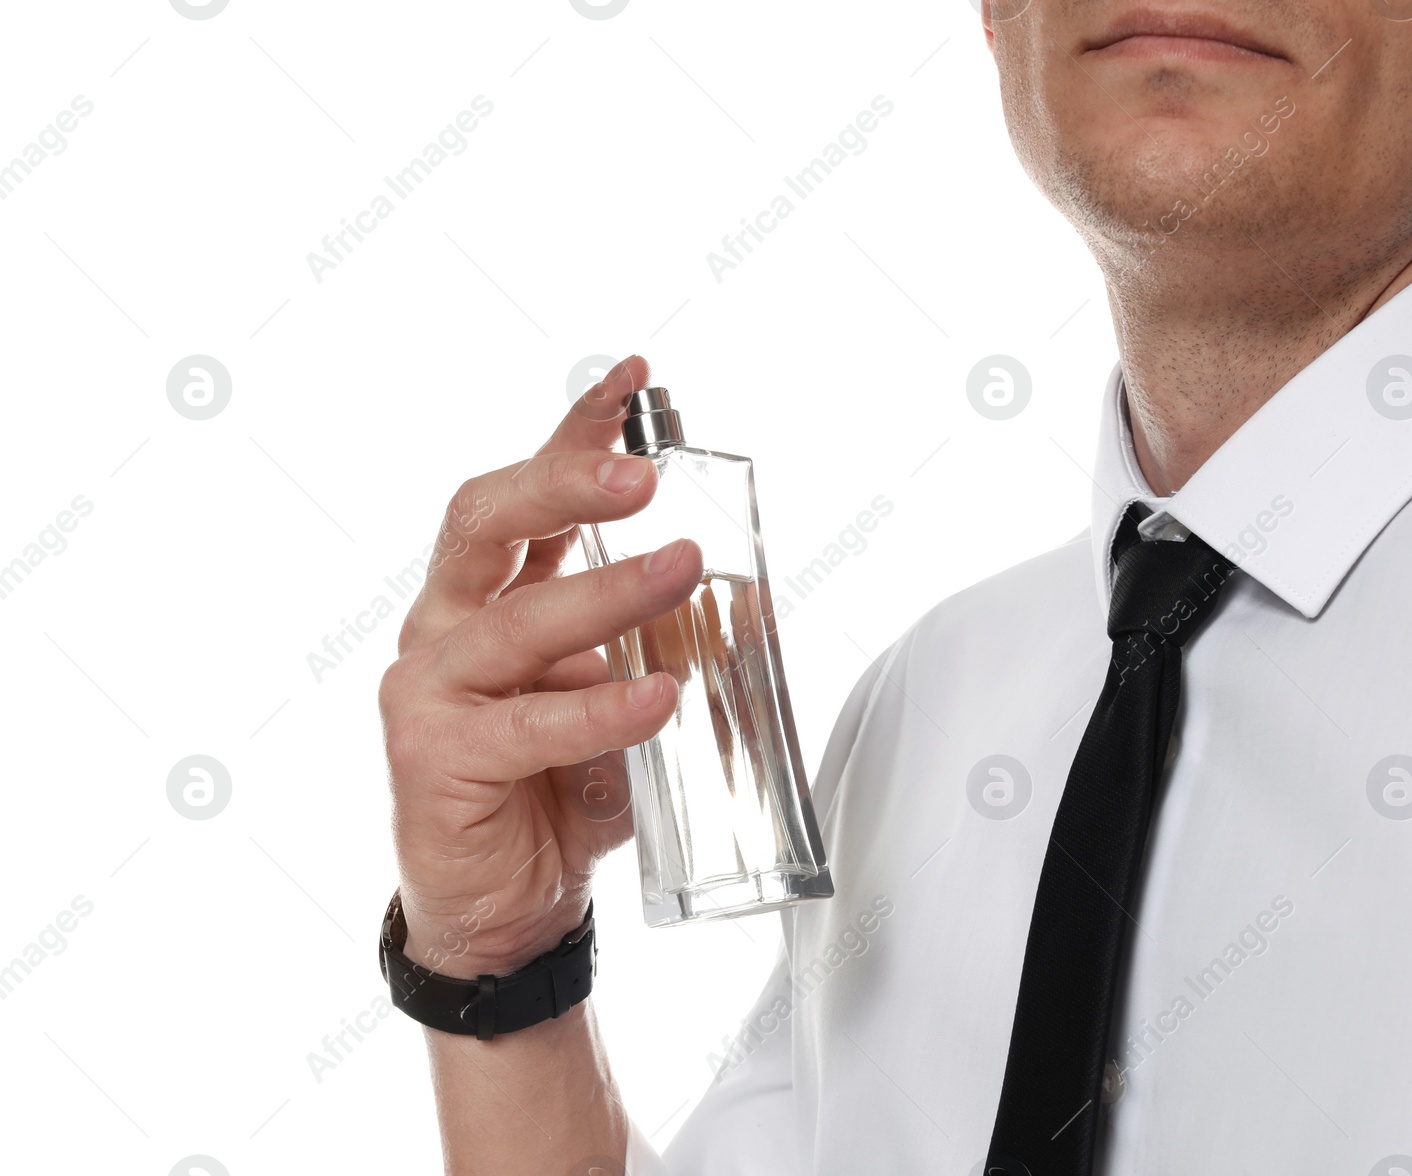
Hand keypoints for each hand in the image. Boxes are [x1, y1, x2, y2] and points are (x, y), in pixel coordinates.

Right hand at [379, 355, 701, 976]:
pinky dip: (600, 709)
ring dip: (609, 592)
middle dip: (566, 481)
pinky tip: (658, 697)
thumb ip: (654, 647)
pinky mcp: (434, 755)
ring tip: (683, 569)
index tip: (637, 378)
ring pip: (518, 619)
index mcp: (492, 597)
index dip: (577, 428)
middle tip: (642, 471)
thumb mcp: (615, 699)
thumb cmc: (556, 793)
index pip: (529, 493)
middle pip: (487, 521)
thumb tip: (746, 602)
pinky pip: (529, 724)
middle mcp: (450, 625)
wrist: (501, 908)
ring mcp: (431, 688)